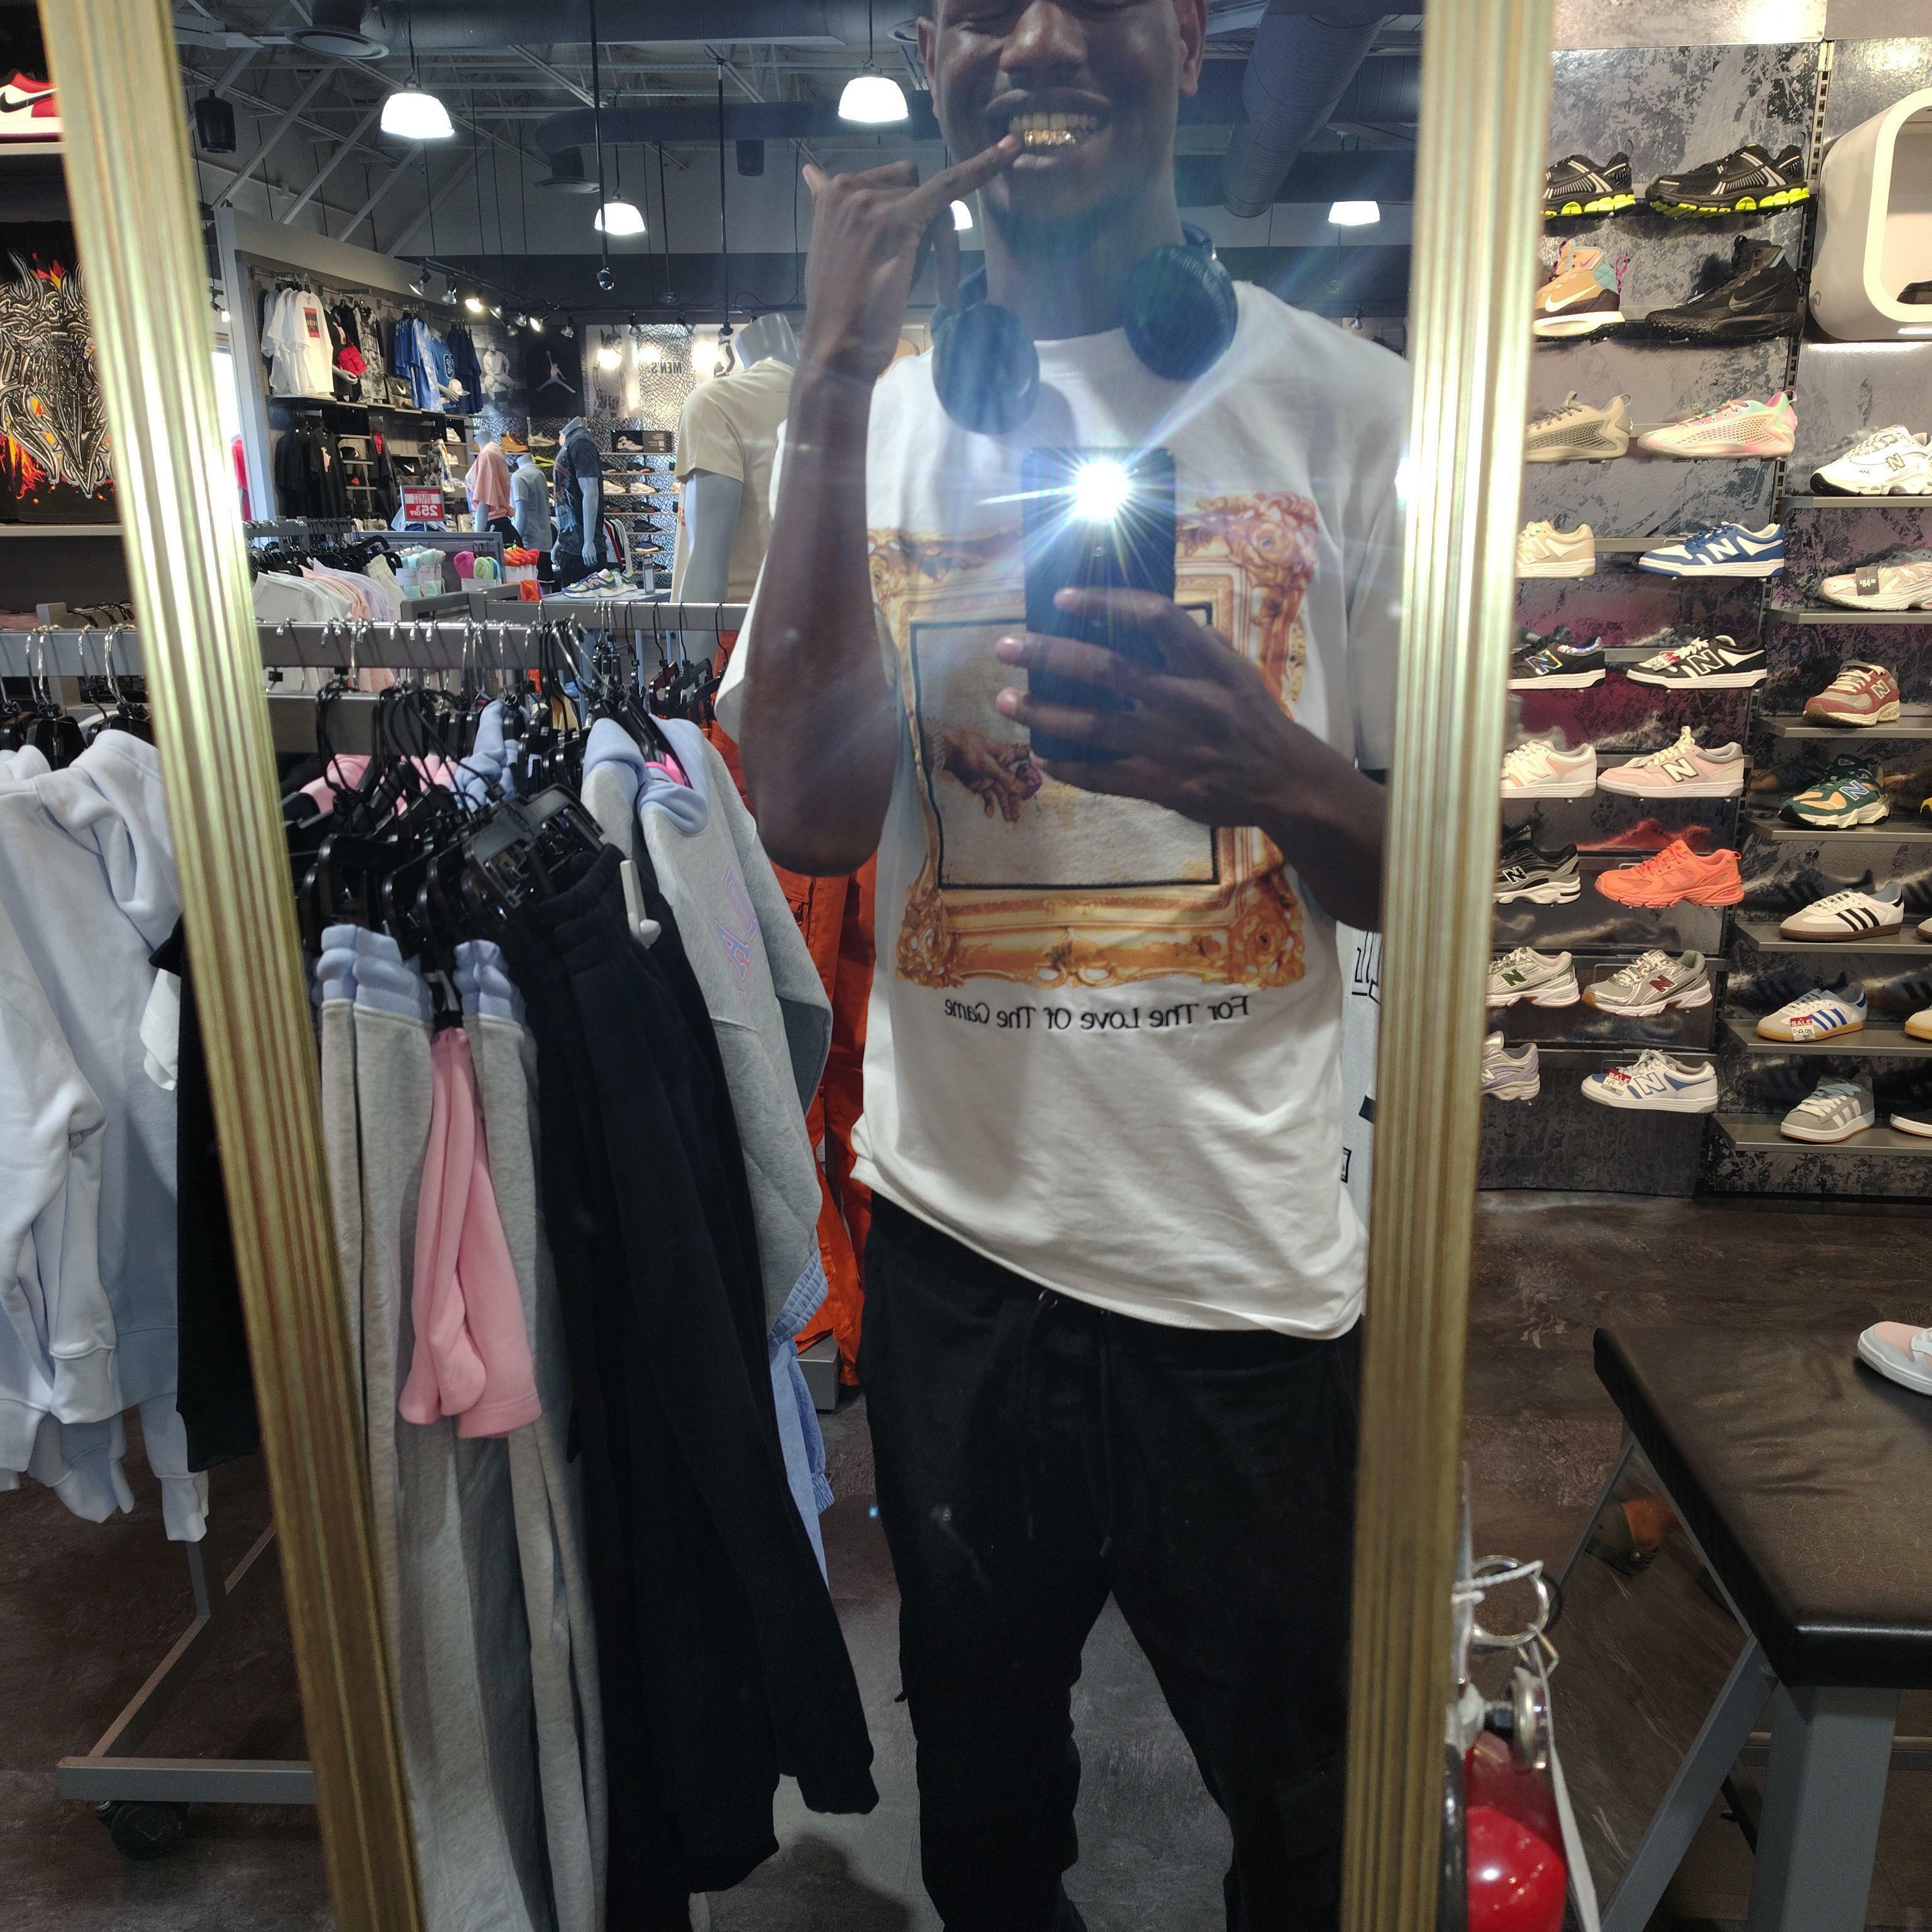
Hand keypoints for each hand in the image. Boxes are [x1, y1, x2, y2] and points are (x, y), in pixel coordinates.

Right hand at [799, 137, 1020, 384]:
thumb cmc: (840, 311)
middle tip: (932, 283)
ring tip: (942, 294)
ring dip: (945, 248)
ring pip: (932, 201)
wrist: (837, 350)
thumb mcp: (830, 248)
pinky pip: (949, 186)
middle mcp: (847, 188)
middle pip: (913, 187)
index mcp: (830, 192)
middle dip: (928, 230)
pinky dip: (982, 167)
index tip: (911, 250)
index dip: (907, 216)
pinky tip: (1009, 151)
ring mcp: (872, 202)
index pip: (888, 183)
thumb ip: (836, 211)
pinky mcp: (900, 221)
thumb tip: (813, 173)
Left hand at [929, 724, 1043, 821]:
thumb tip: (1023, 790)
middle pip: (1014, 785)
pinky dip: (989, 805)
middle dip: (1018, 799)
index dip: (1032, 767)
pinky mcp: (980, 785)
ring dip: (1006, 806)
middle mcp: (1001, 768)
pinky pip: (988, 797)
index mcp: (1007, 756)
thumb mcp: (990, 765)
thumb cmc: (970, 751)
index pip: (1024, 758)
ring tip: (1011, 819)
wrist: (947, 752)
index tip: (1039, 779)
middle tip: (1021, 814)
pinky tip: (990, 814)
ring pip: (1002, 793)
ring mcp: (991, 777)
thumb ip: (1006, 779)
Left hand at [993, 587, 1388, 927]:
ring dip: (1044, 712)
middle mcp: (1186, 699)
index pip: (1154, 617)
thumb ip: (1188, 646)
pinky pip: (1106, 776)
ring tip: (1006, 701)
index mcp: (1207, 663)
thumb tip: (1132, 617)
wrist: (1285, 780)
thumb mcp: (1232, 669)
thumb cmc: (1251, 716)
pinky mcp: (1164, 785)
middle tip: (1006, 647)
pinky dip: (1070, 768)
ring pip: (1094, 726)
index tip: (1063, 598)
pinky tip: (1041, 757)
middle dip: (1049, 654)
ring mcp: (1172, 745)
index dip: (1105, 603)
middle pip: (1107, 669)